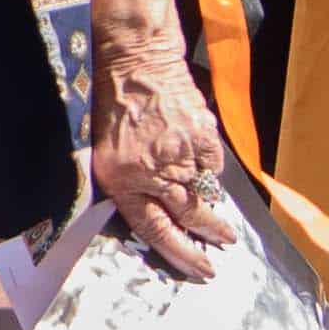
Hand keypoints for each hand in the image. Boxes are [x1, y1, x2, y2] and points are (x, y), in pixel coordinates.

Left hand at [82, 23, 238, 278]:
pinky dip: (209, 169)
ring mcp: (183, 155)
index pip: (155, 230)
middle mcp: (155, 173)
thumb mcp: (104, 151)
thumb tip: (156, 209)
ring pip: (204, 194)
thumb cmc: (111, 103)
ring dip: (212, 210)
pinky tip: (202, 165)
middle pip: (187, 216)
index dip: (179, 253)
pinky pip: (212, 164)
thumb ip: (129, 184)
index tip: (201, 269)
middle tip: (223, 248)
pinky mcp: (204, 136)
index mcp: (123, 181)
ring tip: (222, 226)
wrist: (134, 60)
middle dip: (208, 237)